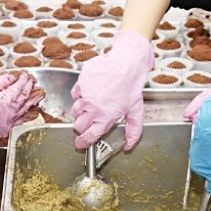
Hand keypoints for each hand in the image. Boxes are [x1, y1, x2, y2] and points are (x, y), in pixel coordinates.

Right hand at [0, 72, 42, 146]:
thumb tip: (11, 76)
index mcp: (5, 99)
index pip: (19, 86)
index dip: (24, 79)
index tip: (27, 74)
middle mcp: (10, 111)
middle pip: (24, 97)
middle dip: (30, 88)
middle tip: (34, 82)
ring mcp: (9, 121)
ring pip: (25, 109)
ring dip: (33, 101)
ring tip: (39, 95)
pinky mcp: (5, 129)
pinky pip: (21, 121)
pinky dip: (29, 116)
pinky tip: (33, 113)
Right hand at [71, 31, 154, 149]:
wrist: (125, 64)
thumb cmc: (131, 86)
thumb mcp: (136, 111)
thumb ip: (133, 130)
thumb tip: (129, 145)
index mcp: (105, 118)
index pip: (89, 137)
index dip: (82, 143)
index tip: (80, 144)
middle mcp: (93, 109)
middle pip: (77, 126)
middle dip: (80, 127)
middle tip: (86, 123)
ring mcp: (85, 96)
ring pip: (75, 110)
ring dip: (80, 112)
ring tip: (90, 106)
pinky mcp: (81, 83)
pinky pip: (75, 93)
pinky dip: (80, 95)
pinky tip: (90, 91)